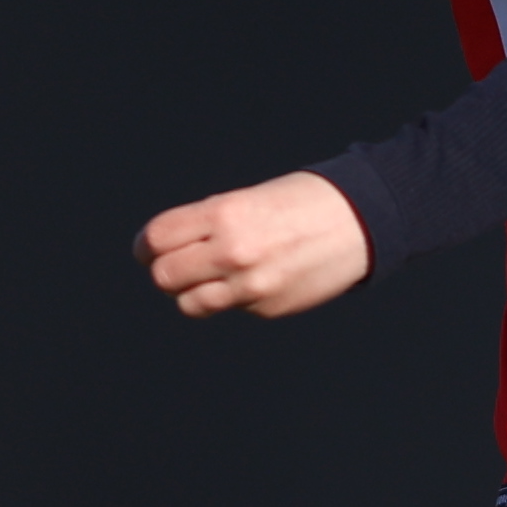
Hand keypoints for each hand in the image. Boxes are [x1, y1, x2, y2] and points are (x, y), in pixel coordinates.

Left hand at [141, 171, 373, 318]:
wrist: (360, 221)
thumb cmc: (302, 202)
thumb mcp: (248, 198)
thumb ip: (208, 223)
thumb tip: (169, 250)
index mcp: (224, 214)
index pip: (157, 239)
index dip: (146, 246)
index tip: (149, 249)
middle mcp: (233, 252)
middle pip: (164, 276)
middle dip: (165, 271)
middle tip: (177, 264)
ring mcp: (250, 285)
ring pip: (189, 303)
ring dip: (191, 291)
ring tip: (208, 278)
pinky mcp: (267, 308)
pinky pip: (230, 307)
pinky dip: (233, 296)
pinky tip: (258, 277)